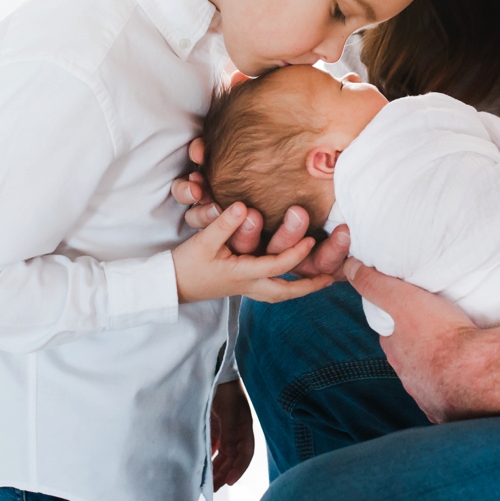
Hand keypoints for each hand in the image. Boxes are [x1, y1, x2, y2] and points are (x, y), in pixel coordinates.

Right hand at [172, 138, 349, 279]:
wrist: (170, 285)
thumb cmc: (186, 264)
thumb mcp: (203, 241)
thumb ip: (223, 224)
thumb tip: (243, 206)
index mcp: (241, 274)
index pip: (275, 266)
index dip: (295, 254)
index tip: (312, 240)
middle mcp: (247, 285)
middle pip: (285, 292)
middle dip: (308, 286)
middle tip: (329, 278)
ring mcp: (245, 289)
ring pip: (278, 294)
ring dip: (299, 288)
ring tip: (319, 281)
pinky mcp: (240, 286)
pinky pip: (270, 289)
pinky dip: (286, 286)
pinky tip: (293, 277)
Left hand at [210, 379, 254, 490]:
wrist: (214, 373)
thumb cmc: (225, 390)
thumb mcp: (229, 412)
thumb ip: (229, 434)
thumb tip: (229, 454)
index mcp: (244, 427)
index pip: (245, 453)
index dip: (239, 468)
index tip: (229, 481)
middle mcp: (236, 431)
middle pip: (233, 457)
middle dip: (224, 473)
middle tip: (214, 488)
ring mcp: (226, 429)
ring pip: (223, 454)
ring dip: (217, 468)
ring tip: (209, 482)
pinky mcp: (214, 426)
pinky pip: (213, 446)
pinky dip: (210, 457)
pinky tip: (204, 466)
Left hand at [345, 259, 478, 422]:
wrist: (476, 372)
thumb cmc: (439, 334)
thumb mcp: (401, 299)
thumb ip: (375, 283)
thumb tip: (350, 268)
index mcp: (395, 352)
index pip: (390, 334)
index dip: (397, 321)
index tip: (410, 310)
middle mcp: (408, 377)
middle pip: (409, 356)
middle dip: (418, 344)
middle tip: (436, 327)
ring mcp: (430, 395)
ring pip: (430, 376)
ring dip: (438, 365)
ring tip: (455, 349)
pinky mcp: (452, 409)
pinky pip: (451, 394)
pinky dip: (455, 384)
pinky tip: (466, 375)